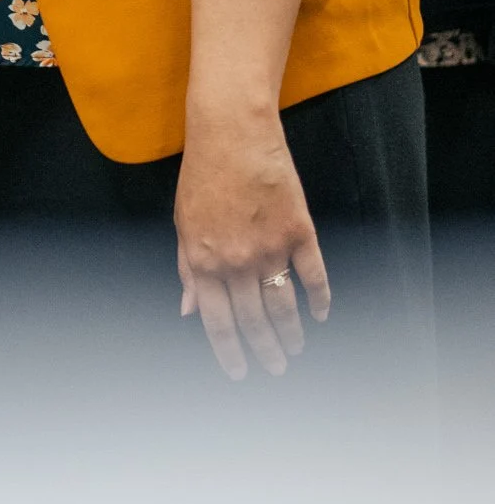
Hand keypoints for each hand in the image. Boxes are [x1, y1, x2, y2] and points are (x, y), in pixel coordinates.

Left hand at [175, 102, 330, 380]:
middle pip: (254, 320)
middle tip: (277, 367)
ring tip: (295, 348)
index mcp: (204, 260)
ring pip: (284, 306)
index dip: (230, 351)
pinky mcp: (298, 232)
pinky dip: (320, 299)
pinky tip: (320, 313)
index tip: (240, 372)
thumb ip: (188, 268)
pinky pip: (314, 276)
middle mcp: (236, 262)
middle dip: (266, 350)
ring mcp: (270, 249)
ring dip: (291, 333)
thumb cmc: (201, 173)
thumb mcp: (184, 221)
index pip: (217, 321)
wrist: (232, 131)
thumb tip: (189, 311)